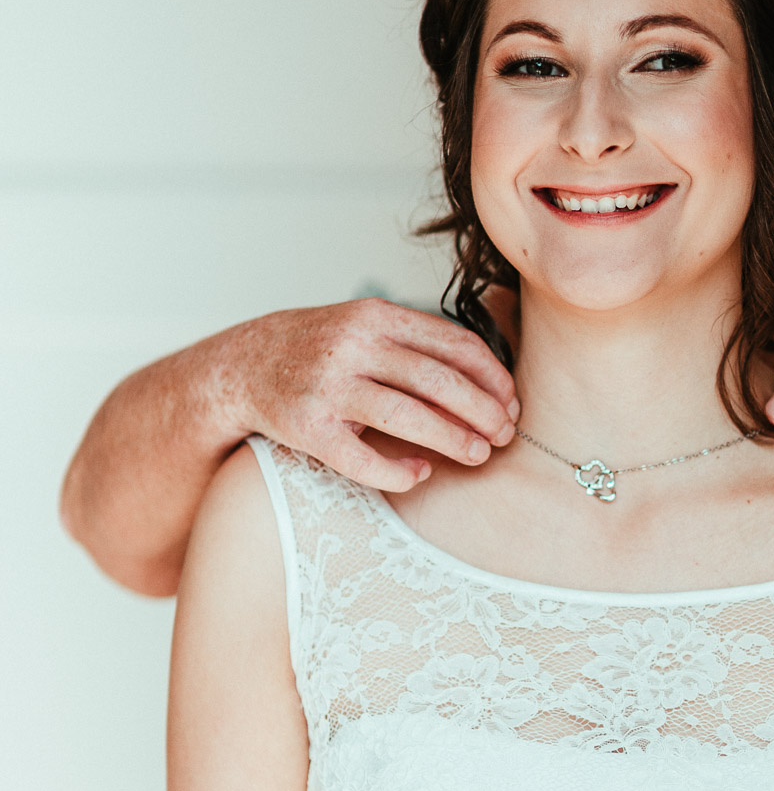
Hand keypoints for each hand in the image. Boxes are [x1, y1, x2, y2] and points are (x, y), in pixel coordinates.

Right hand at [227, 299, 519, 490]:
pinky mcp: (307, 427)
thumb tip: (491, 383)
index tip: (512, 402)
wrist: (244, 365)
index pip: (452, 343)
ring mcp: (327, 387)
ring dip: (452, 439)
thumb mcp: (368, 328)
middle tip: (505, 434)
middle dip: (482, 410)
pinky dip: (398, 472)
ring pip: (406, 417)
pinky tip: (420, 474)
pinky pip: (361, 459)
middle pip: (437, 380)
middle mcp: (352, 346)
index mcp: (376, 316)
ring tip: (478, 454)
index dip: (492, 376)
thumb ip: (420, 346)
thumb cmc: (323, 349)